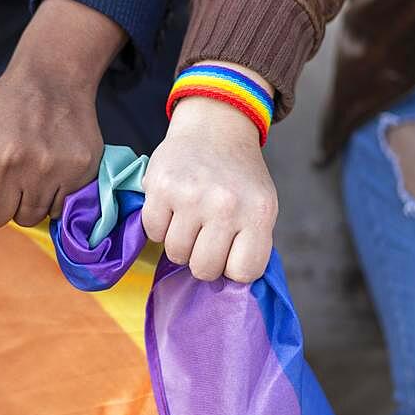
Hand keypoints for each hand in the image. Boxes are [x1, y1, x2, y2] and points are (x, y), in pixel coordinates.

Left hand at [0, 0, 124, 226]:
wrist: (49, 82)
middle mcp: (7, 160)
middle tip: (2, 177)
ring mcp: (45, 167)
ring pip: (26, 218)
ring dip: (23, 202)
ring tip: (24, 174)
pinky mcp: (76, 170)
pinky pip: (55, 210)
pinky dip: (50, 199)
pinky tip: (46, 173)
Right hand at [141, 65, 277, 282]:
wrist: (214, 128)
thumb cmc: (238, 175)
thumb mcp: (261, 205)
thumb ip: (252, 242)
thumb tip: (230, 287)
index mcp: (259, 212)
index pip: (244, 272)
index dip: (232, 267)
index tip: (229, 251)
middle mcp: (226, 205)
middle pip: (205, 269)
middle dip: (203, 259)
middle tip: (205, 236)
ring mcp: (191, 196)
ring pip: (176, 254)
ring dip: (180, 243)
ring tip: (189, 220)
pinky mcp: (160, 187)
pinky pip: (152, 232)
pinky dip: (159, 226)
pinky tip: (171, 208)